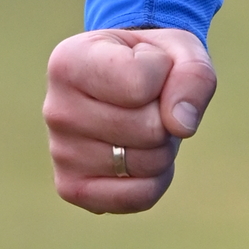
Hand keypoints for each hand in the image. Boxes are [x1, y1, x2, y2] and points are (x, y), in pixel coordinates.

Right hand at [44, 27, 216, 210]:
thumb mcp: (181, 50)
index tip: (148, 65)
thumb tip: (181, 126)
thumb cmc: (153, 63)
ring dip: (163, 146)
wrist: (130, 82)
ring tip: (141, 125)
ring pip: (148, 164)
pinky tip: (139, 155)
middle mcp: (56, 109)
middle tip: (149, 103)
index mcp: (69, 62)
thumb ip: (192, 75)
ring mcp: (61, 153)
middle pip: (149, 129)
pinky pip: (139, 197)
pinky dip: (156, 180)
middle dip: (167, 116)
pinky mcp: (72, 188)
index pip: (141, 83)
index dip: (165, 75)